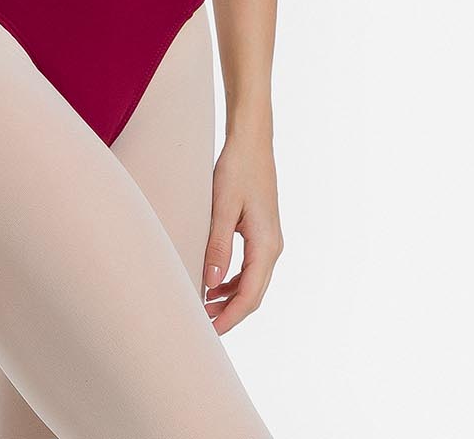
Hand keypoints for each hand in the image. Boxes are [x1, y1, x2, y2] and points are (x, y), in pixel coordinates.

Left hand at [202, 130, 282, 334]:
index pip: (250, 295)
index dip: (230, 316)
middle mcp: (272, 247)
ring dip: (230, 298)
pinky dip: (233, 281)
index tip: (210, 331)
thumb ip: (217, 246)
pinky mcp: (262, 233)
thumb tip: (210, 285)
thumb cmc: (236, 170)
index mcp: (266, 245)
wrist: (251, 143)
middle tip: (201, 324)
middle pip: (253, 294)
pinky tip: (214, 283)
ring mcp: (269, 241)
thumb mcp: (223, 207)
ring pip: (252, 282)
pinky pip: (250, 267)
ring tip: (203, 305)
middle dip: (229, 313)